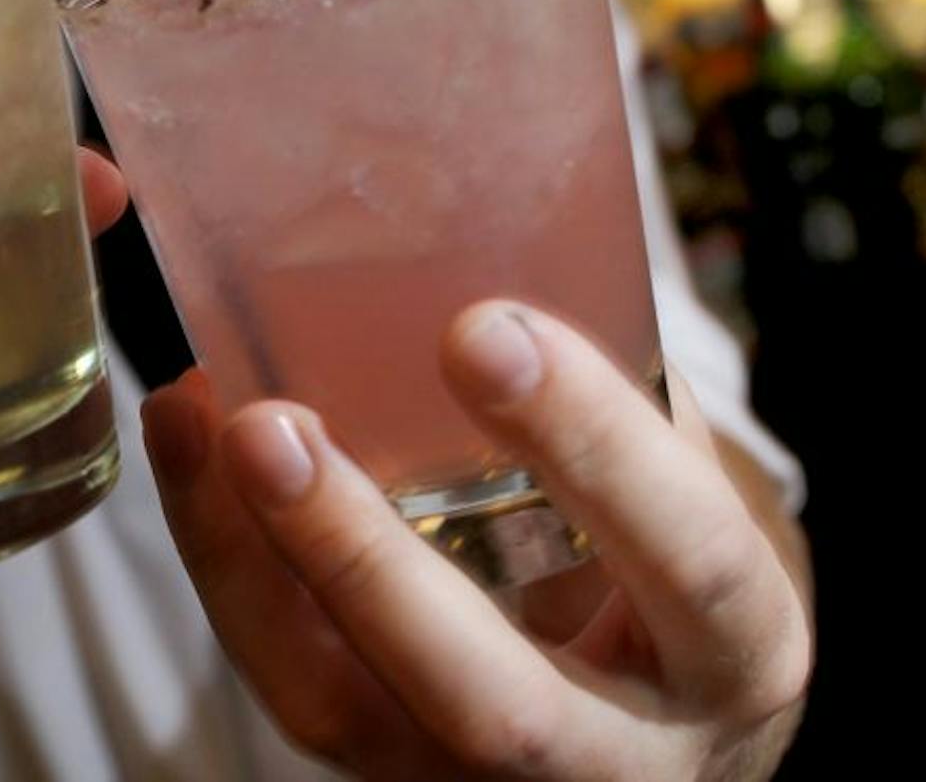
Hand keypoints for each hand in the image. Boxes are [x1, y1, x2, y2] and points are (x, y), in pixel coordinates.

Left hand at [142, 303, 811, 780]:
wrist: (661, 742)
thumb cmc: (672, 578)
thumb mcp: (691, 495)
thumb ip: (626, 392)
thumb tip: (515, 201)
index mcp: (736, 654)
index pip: (687, 561)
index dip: (594, 451)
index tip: (484, 328)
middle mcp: (618, 761)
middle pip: (493, 703)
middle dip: (367, 563)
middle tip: (271, 426)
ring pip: (344, 712)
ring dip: (252, 564)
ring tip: (195, 420)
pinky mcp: (383, 773)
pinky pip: (288, 683)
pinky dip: (226, 568)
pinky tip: (189, 454)